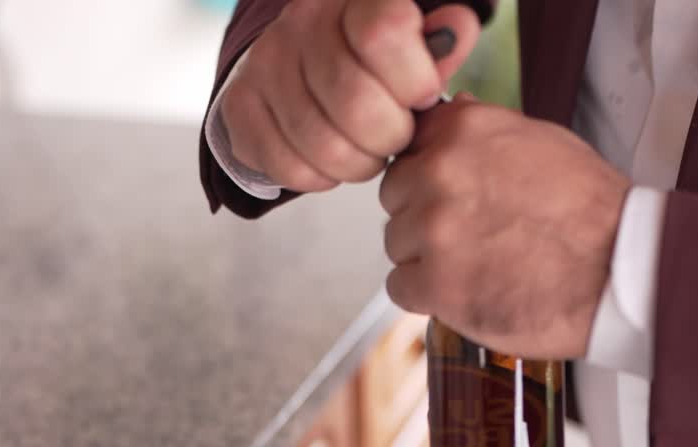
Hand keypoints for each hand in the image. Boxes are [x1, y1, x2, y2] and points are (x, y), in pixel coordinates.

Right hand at [219, 0, 479, 191]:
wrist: (298, 64)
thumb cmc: (371, 61)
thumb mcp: (415, 43)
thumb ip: (441, 41)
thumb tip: (457, 31)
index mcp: (353, 1)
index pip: (384, 31)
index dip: (414, 78)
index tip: (422, 96)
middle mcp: (301, 24)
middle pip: (356, 102)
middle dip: (391, 137)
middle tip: (396, 136)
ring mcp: (265, 65)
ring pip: (323, 144)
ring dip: (359, 163)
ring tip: (368, 151)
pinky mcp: (240, 107)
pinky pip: (290, 168)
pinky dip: (321, 178)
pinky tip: (331, 158)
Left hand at [380, 97, 631, 358]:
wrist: (622, 271)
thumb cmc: (593, 212)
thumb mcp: (543, 142)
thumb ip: (484, 130)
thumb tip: (449, 112)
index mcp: (465, 130)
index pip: (410, 146)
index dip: (429, 175)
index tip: (451, 195)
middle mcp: (441, 171)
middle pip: (396, 197)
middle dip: (424, 217)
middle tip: (471, 237)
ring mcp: (435, 229)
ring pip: (397, 244)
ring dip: (427, 259)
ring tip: (480, 266)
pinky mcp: (436, 284)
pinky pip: (400, 288)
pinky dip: (428, 296)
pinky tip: (468, 292)